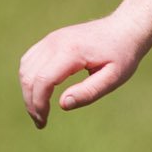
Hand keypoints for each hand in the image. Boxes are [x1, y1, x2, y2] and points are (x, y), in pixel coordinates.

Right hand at [18, 15, 148, 127]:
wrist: (125, 28)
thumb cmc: (122, 55)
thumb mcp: (113, 78)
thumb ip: (89, 92)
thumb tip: (63, 104)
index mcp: (71, 51)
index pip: (43, 80)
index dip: (39, 104)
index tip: (44, 122)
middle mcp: (55, 42)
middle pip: (30, 76)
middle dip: (31, 102)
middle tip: (41, 123)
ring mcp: (51, 39)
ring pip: (26, 68)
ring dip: (28, 91)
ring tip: (39, 111)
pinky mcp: (51, 40)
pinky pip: (30, 60)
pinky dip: (30, 78)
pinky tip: (39, 93)